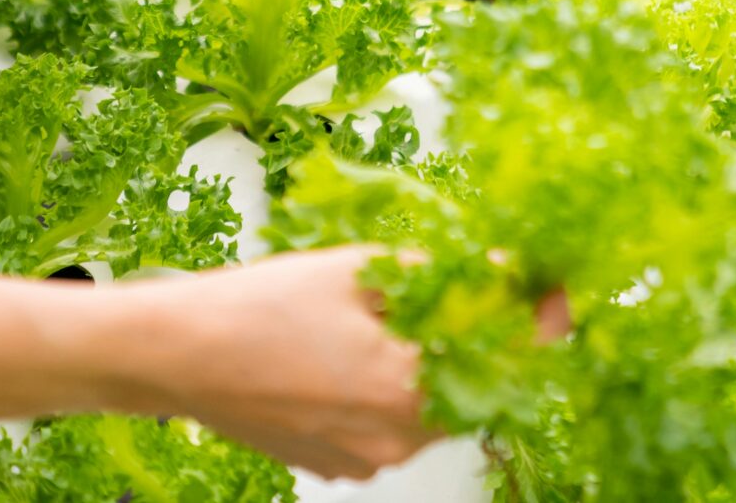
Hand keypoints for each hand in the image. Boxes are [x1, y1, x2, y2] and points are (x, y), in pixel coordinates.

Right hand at [116, 246, 562, 481]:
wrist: (177, 354)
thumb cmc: (257, 307)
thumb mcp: (355, 269)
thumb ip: (437, 278)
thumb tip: (498, 275)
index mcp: (408, 388)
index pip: (507, 362)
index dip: (540, 326)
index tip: (558, 297)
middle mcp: (395, 439)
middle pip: (466, 391)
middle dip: (470, 343)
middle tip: (459, 295)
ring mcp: (364, 460)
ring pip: (422, 411)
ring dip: (420, 367)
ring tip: (375, 320)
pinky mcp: (334, 465)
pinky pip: (382, 430)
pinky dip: (380, 393)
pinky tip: (340, 355)